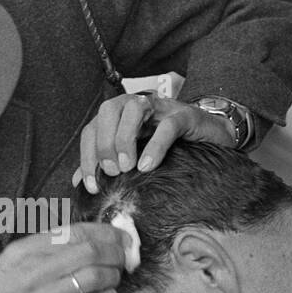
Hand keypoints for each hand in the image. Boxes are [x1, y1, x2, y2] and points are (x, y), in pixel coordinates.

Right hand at [0, 223, 125, 292]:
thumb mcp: (14, 259)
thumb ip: (47, 244)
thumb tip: (92, 235)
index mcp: (25, 251)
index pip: (76, 232)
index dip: (106, 232)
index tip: (120, 236)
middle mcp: (35, 272)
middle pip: (91, 252)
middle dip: (115, 252)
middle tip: (122, 257)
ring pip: (97, 277)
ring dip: (114, 275)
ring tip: (113, 277)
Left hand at [73, 92, 237, 192]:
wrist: (214, 139)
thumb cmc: (171, 149)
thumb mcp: (135, 158)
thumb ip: (108, 166)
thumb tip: (78, 183)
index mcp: (120, 116)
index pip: (92, 129)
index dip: (87, 157)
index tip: (92, 186)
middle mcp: (137, 105)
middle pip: (108, 111)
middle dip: (104, 143)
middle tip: (113, 172)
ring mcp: (162, 108)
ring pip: (133, 110)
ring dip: (124, 138)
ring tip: (128, 168)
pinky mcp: (185, 116)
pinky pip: (166, 125)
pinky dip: (154, 145)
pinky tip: (148, 166)